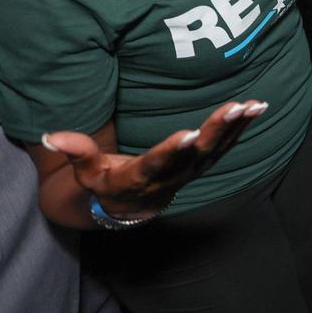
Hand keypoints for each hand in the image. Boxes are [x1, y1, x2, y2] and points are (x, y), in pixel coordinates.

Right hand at [42, 100, 266, 219]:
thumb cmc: (108, 184)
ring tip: (253, 105)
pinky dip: (242, 127)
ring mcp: (193, 169)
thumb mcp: (88, 174)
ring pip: (218, 148)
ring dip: (236, 127)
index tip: (188, 134)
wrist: (134, 207)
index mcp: (143, 177)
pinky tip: (257, 107)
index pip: (159, 163)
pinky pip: (227, 144)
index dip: (173, 150)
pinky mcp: (204, 162)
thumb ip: (77, 154)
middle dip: (216, 130)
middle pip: (198, 153)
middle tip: (234, 109)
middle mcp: (173, 175)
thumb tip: (54, 135)